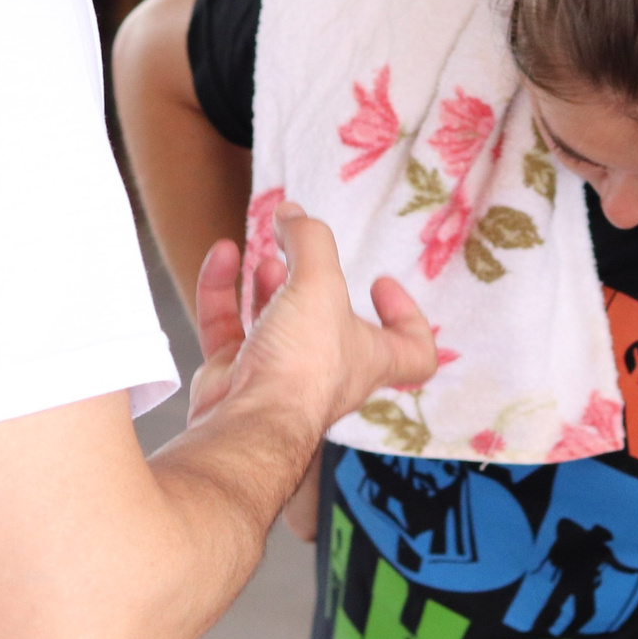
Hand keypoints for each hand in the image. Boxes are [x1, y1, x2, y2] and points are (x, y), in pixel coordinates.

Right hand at [198, 205, 438, 434]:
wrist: (246, 424)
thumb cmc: (301, 365)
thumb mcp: (321, 284)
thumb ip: (311, 240)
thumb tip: (292, 213)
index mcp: (369, 357)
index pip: (414, 350)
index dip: (408, 315)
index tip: (380, 282)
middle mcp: (327, 370)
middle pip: (329, 324)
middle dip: (314, 284)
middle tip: (300, 249)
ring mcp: (278, 377)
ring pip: (276, 324)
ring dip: (270, 284)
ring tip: (265, 255)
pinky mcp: (234, 378)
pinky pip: (227, 328)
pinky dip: (223, 290)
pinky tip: (222, 255)